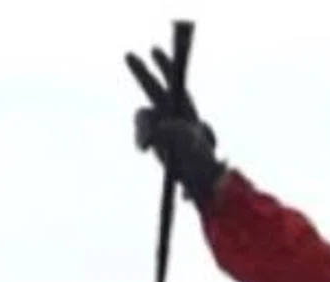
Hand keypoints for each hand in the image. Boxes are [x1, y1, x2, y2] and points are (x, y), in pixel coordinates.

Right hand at [126, 44, 223, 205]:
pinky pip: (141, 132)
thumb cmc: (201, 160)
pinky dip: (140, 138)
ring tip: (145, 146)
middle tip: (129, 54)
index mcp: (186, 111)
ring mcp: (162, 126)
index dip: (165, 67)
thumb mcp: (190, 143)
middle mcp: (173, 115)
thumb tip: (153, 130)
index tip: (155, 51)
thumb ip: (172, 132)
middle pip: (153, 88)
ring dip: (141, 128)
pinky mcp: (155, 140)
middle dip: (142, 72)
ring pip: (142, 116)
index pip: (174, 83)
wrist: (200, 182)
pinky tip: (144, 149)